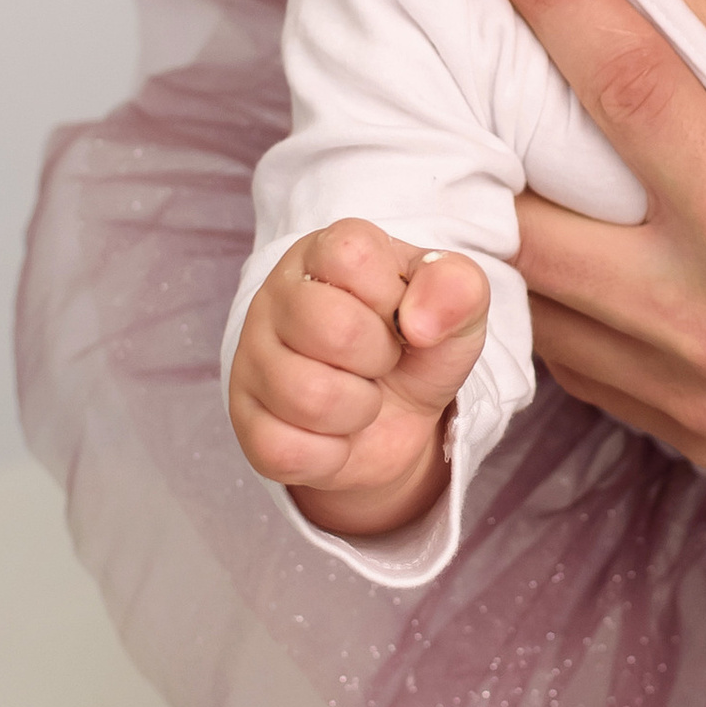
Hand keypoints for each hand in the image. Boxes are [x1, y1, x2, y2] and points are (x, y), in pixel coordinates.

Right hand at [226, 223, 489, 537]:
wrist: (397, 418)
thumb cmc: (417, 346)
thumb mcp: (457, 310)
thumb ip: (458, 290)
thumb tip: (420, 322)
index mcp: (323, 252)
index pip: (352, 256)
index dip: (393, 296)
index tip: (399, 313)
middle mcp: (276, 298)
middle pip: (335, 330)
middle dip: (380, 357)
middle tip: (382, 359)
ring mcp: (252, 360)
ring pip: (310, 398)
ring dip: (358, 409)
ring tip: (360, 395)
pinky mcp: (247, 423)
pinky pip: (287, 449)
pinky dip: (331, 454)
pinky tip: (335, 434)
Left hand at [488, 0, 705, 529]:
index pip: (626, 92)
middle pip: (523, 224)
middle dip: (465, 128)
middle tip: (432, 43)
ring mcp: (700, 398)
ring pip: (535, 312)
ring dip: (488, 229)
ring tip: (464, 135)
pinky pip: (581, 372)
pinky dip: (541, 307)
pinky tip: (543, 241)